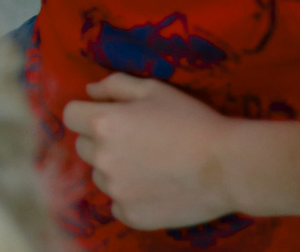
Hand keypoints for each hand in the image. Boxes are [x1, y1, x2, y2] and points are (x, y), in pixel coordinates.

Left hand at [63, 75, 239, 229]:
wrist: (229, 165)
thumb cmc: (192, 120)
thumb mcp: (153, 89)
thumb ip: (114, 85)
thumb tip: (89, 91)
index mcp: (102, 124)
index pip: (70, 116)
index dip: (88, 113)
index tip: (109, 117)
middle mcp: (102, 158)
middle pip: (84, 147)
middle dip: (101, 141)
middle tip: (137, 141)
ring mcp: (116, 190)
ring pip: (101, 176)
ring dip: (116, 170)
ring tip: (152, 166)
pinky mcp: (131, 215)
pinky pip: (117, 205)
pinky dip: (130, 198)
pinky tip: (156, 188)